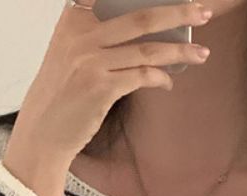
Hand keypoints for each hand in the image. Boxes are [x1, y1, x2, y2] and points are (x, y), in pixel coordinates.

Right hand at [6, 1, 213, 163]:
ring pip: (147, 49)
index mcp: (73, 19)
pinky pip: (142, 76)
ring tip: (202, 53)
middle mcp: (82, 36)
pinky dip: (161, 78)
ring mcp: (91, 61)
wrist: (43, 132)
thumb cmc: (61, 95)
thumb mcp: (69, 53)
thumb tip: (145, 30)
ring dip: (180, 52)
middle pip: (141, 16)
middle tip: (203, 11)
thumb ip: (97, 35)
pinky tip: (169, 82)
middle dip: (178, 12)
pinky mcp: (102, 87)